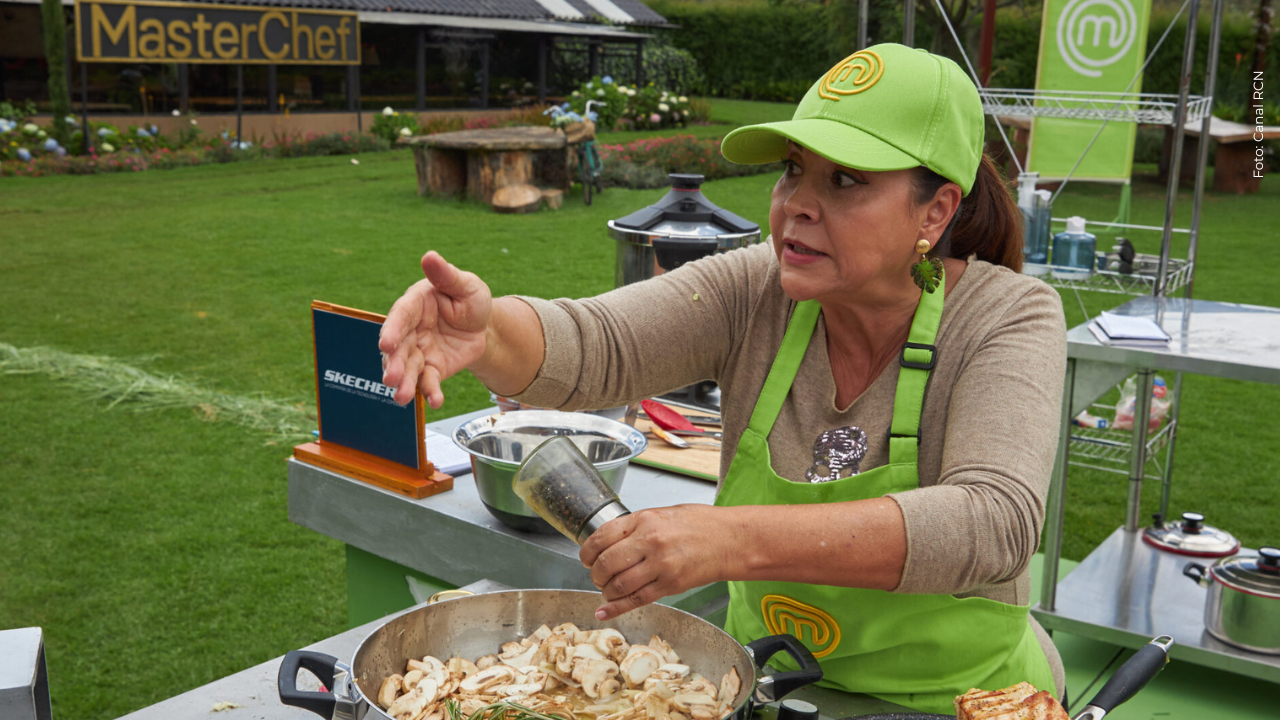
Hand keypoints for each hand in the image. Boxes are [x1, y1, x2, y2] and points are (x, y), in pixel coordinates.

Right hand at [379, 251, 491, 407]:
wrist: (485, 326)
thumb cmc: (471, 299)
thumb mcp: (465, 285)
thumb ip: (446, 275)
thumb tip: (429, 256)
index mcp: (415, 304)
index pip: (400, 316)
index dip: (392, 329)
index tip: (386, 344)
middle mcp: (411, 329)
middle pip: (399, 348)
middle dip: (393, 364)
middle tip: (391, 379)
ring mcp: (419, 351)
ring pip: (408, 368)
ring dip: (404, 383)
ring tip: (402, 398)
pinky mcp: (432, 369)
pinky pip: (429, 381)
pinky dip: (430, 392)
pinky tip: (435, 401)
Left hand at [579, 505, 743, 620]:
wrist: (731, 539)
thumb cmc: (701, 524)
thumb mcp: (663, 513)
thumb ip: (636, 527)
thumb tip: (609, 541)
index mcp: (645, 520)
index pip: (602, 537)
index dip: (587, 552)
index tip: (585, 558)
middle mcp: (650, 542)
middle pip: (606, 564)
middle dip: (595, 574)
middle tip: (596, 575)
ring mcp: (660, 565)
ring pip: (618, 585)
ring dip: (606, 591)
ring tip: (607, 589)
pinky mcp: (670, 585)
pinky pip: (636, 600)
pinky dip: (616, 608)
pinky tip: (605, 610)